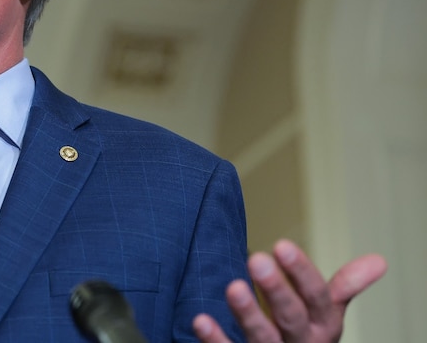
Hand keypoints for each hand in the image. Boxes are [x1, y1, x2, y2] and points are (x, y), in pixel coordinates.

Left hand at [193, 239, 386, 342]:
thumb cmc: (305, 334)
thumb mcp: (326, 313)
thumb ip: (344, 286)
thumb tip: (379, 260)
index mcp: (322, 326)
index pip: (316, 298)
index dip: (301, 274)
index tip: (281, 245)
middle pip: (291, 318)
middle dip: (276, 291)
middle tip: (257, 259)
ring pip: (263, 338)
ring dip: (248, 314)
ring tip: (232, 287)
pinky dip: (216, 339)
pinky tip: (200, 320)